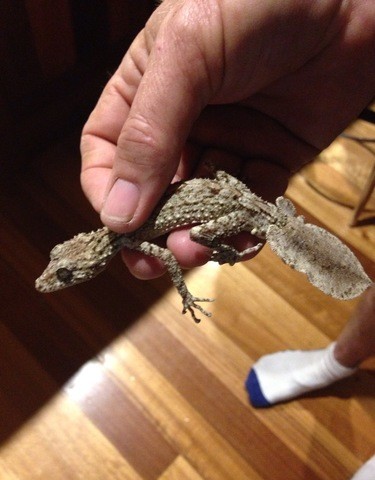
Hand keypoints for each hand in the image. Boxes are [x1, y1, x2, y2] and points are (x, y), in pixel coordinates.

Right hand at [80, 0, 374, 278]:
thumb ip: (149, 132)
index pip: (108, 154)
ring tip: (199, 249)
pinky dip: (246, 225)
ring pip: (202, 205)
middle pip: (154, 191)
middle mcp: (182, 124)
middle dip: (153, 229)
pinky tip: (243, 238)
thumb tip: (117, 215)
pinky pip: (252, 203)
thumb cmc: (255, 4)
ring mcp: (228, 144)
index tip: (118, 227)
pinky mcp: (271, 159)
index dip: (108, 194)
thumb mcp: (187, 55)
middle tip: (154, 262)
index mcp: (145, 93)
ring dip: (199, 233)